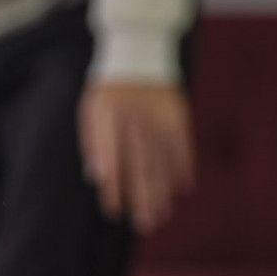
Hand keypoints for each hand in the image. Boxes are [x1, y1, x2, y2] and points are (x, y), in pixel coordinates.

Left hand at [78, 81, 194, 233]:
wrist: (139, 51)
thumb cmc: (110, 88)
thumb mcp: (93, 110)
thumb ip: (94, 142)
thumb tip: (96, 178)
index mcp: (109, 118)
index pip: (111, 160)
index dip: (113, 189)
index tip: (114, 212)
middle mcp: (135, 120)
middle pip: (141, 166)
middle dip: (143, 198)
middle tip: (145, 224)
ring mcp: (158, 118)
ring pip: (162, 160)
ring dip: (163, 190)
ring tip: (162, 215)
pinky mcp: (177, 115)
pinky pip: (182, 146)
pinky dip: (183, 167)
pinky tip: (182, 188)